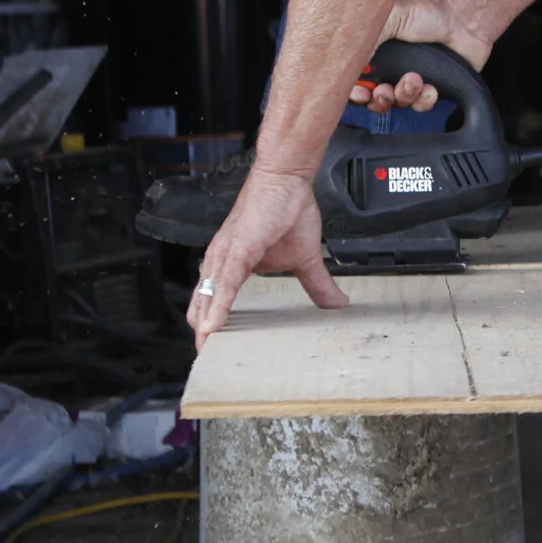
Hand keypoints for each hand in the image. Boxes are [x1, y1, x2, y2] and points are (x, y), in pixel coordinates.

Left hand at [187, 166, 347, 348]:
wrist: (287, 179)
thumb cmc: (288, 208)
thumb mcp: (306, 258)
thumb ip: (317, 284)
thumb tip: (338, 304)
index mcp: (234, 264)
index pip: (215, 300)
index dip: (212, 325)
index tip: (213, 352)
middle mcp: (222, 260)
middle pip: (203, 305)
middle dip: (203, 335)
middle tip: (205, 363)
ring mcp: (226, 255)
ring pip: (208, 298)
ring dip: (205, 328)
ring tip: (204, 354)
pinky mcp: (236, 249)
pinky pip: (222, 284)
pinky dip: (217, 307)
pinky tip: (212, 328)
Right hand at [348, 0, 491, 114]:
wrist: (462, 19)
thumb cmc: (425, 13)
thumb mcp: (387, 19)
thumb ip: (364, 39)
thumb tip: (345, 60)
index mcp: (374, 54)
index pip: (355, 82)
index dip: (354, 93)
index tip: (360, 93)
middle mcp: (389, 70)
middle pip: (373, 100)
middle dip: (378, 100)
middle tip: (385, 90)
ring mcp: (410, 81)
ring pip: (397, 105)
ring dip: (403, 96)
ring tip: (414, 79)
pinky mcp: (431, 89)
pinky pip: (420, 106)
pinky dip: (424, 100)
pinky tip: (430, 87)